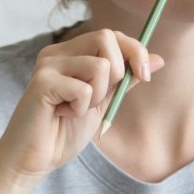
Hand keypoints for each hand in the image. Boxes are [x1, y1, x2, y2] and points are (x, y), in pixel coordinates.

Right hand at [0, 28, 162, 185]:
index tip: (144, 77)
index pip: (112, 35)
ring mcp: (48, 64)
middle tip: (100, 98)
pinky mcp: (42, 82)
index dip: (135, 51)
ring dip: (97, 97)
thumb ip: (126, 79)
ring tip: (76, 109)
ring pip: (100, 66)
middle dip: (118, 72)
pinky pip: (85, 89)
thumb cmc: (64, 131)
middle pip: (107, 37)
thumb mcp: (104, 102)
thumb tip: (159, 59)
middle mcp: (57, 52)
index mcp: (71, 52)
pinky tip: (62, 115)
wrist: (34, 159)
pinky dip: (82, 109)